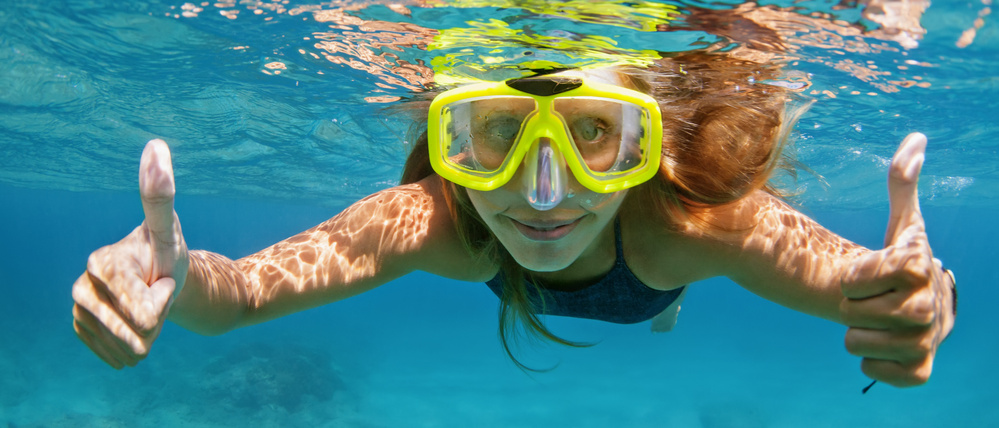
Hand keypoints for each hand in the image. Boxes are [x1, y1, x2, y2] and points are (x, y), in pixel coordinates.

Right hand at [72, 139, 188, 368]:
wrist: (165, 283)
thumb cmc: (168, 253)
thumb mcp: (168, 230)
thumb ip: (159, 196)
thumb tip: (156, 144)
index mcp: (102, 262)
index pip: (134, 303)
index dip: (157, 302)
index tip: (163, 285)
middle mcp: (82, 285)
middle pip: (129, 327)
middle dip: (155, 321)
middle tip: (159, 299)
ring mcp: (79, 309)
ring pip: (122, 344)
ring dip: (146, 336)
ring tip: (151, 315)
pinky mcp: (82, 328)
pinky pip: (111, 353)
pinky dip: (132, 348)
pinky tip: (138, 331)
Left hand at [840, 132, 955, 386]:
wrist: (924, 306)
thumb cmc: (901, 261)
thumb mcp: (903, 224)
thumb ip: (903, 182)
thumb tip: (916, 139)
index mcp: (919, 266)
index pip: (858, 278)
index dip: (853, 277)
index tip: (864, 274)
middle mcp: (931, 307)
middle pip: (854, 315)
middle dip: (851, 307)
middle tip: (867, 301)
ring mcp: (927, 341)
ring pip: (857, 345)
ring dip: (856, 334)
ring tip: (874, 323)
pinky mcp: (919, 370)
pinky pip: (881, 375)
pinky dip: (873, 365)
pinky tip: (881, 348)